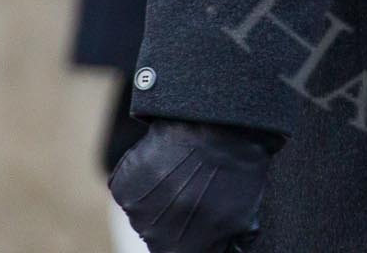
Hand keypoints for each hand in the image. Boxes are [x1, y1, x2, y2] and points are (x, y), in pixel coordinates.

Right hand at [110, 120, 271, 252]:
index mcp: (181, 251)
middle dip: (177, 221)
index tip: (202, 223)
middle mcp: (153, 237)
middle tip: (195, 192)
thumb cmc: (236, 174)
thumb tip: (225, 250)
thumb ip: (227, 245)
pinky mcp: (122, 186)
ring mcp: (135, 211)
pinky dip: (144, 181)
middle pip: (161, 238)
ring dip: (161, 200)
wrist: (215, 126)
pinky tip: (165, 165)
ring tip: (183, 175)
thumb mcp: (244, 219)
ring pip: (146, 213)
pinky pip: (132, 190)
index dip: (194, 240)